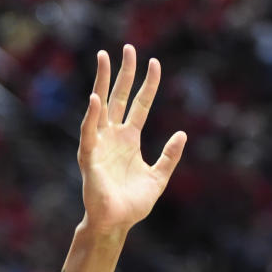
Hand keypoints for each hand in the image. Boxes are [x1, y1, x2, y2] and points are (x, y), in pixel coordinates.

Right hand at [79, 45, 186, 233]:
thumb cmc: (133, 204)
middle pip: (119, 97)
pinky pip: (89, 132)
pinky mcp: (89, 156)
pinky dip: (91, 116)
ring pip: (100, 106)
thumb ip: (169, 157)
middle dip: (124, 73)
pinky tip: (96, 98)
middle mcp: (114, 136)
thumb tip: (182, 134)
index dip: (148, 85)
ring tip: (104, 57)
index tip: (155, 63)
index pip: (140, 104)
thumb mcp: (158, 178)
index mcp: (130, 140)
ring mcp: (100, 144)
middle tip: (129, 48)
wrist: (115, 224)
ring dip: (102, 81)